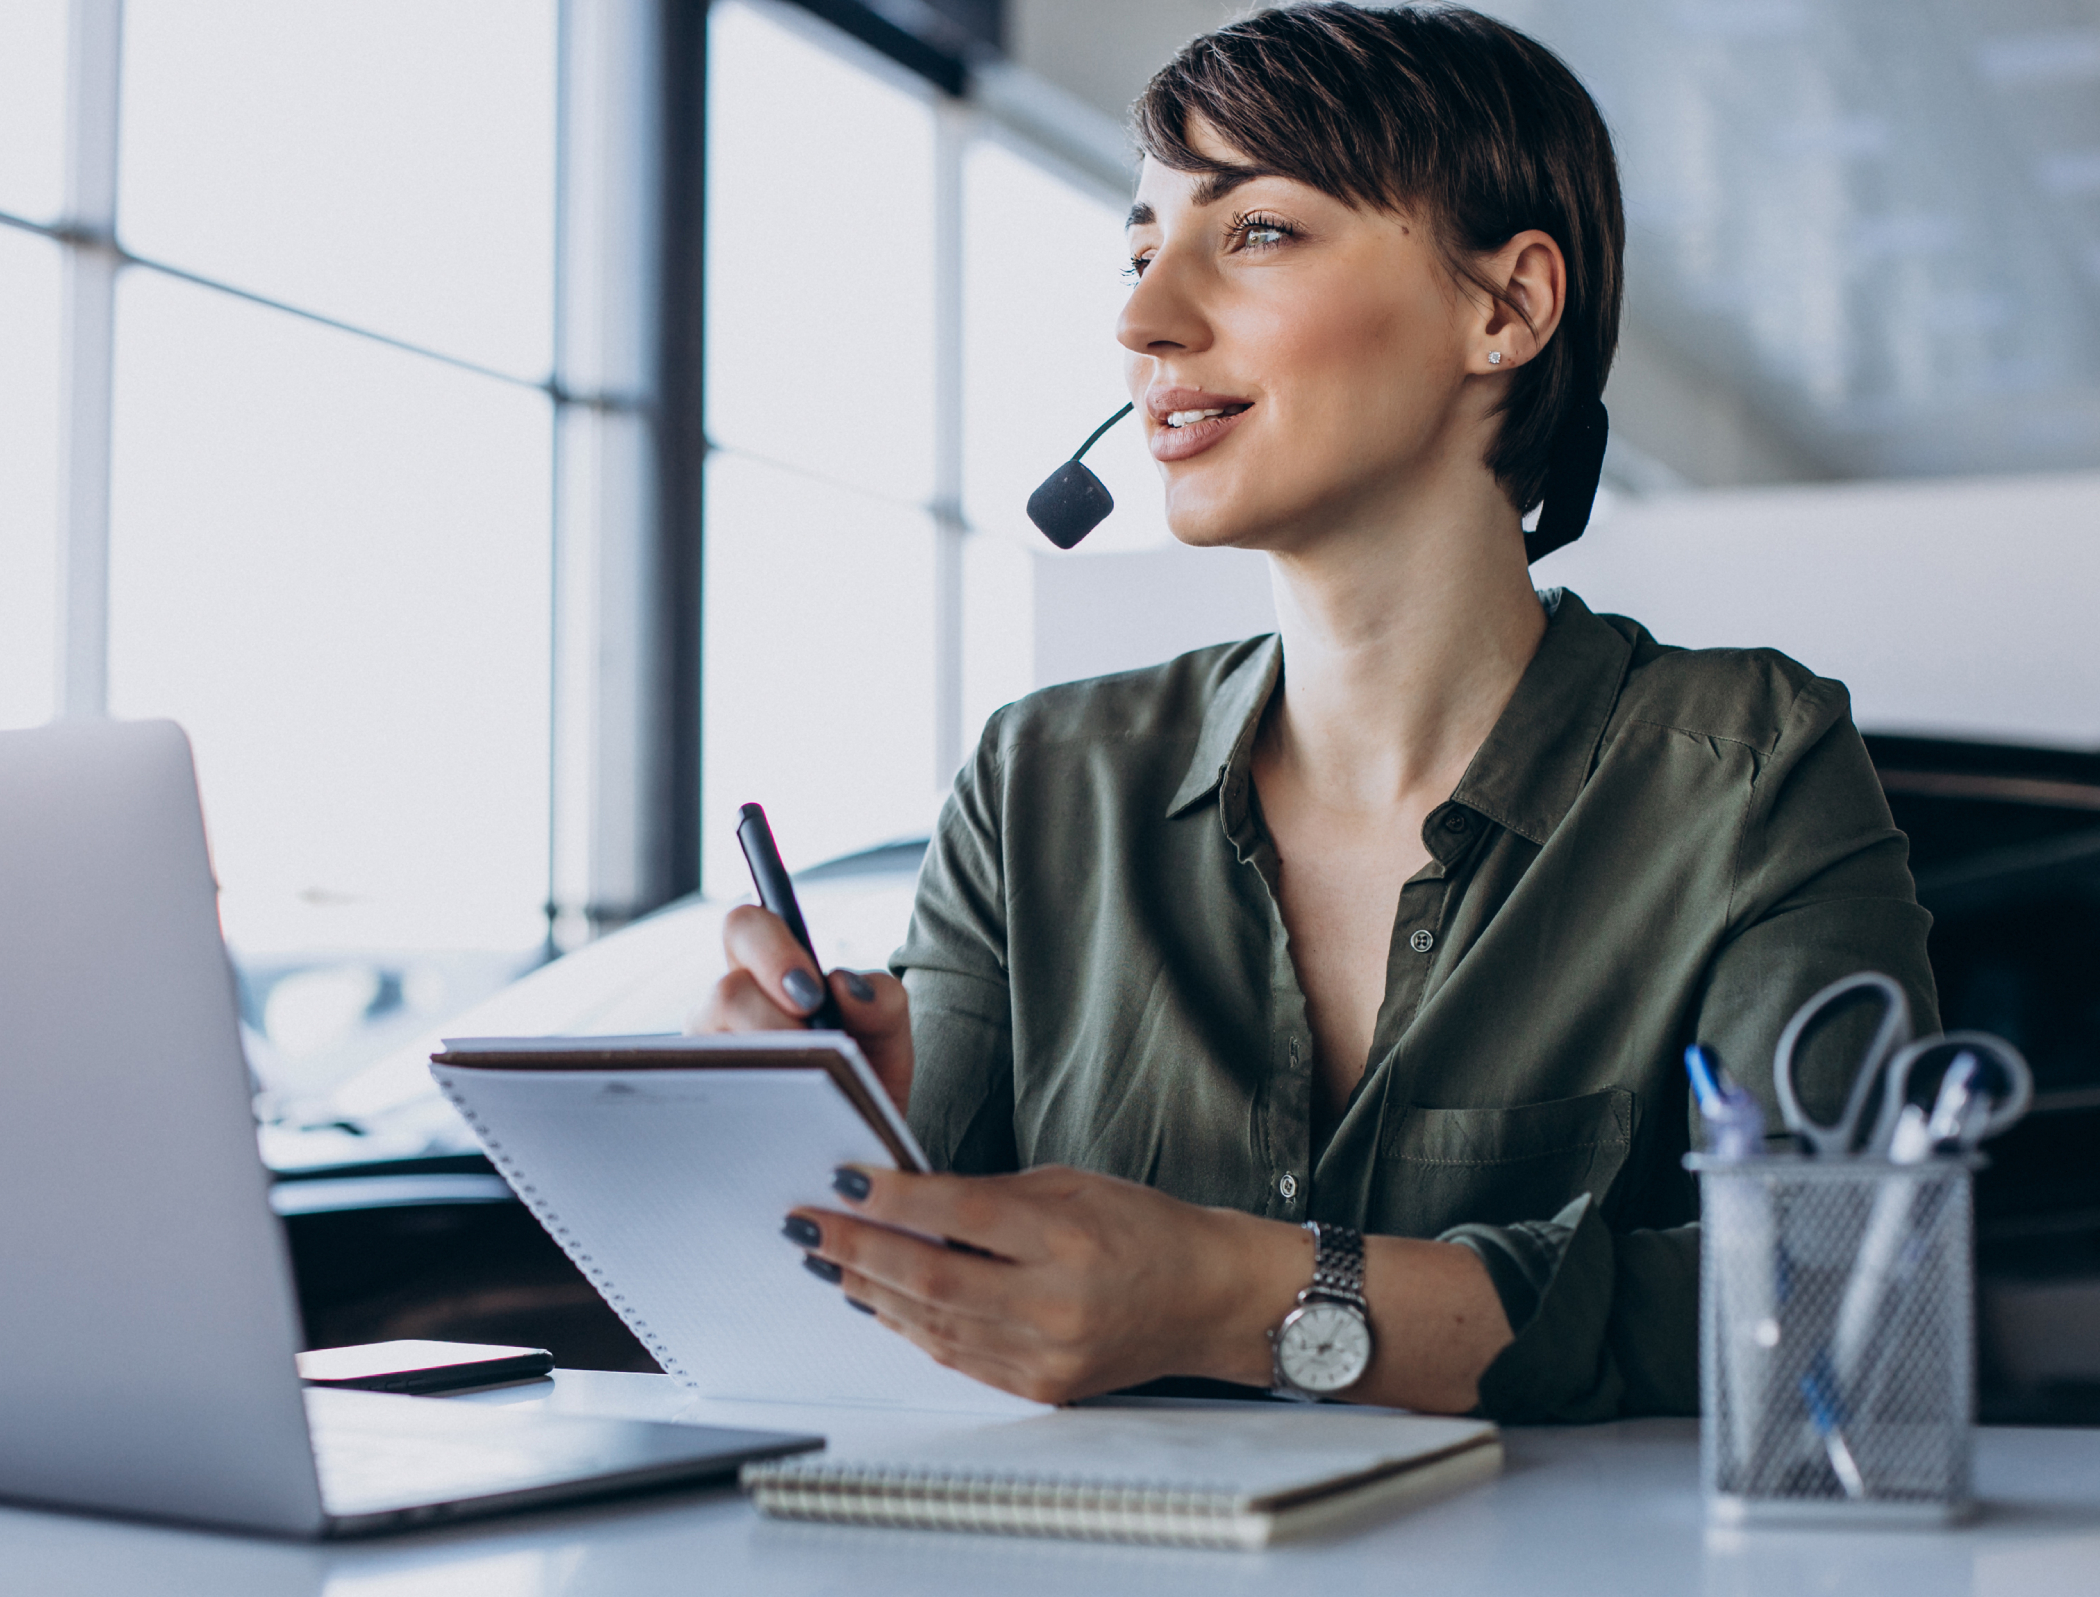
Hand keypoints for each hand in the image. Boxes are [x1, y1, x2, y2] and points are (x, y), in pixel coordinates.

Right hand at [685, 904, 913, 1113]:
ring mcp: (706, 1059)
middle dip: (772, 1020)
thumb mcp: (887, 1040)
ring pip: (717, 1047)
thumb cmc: (864, 1080)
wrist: (858, 1151)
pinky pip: (709, 1102)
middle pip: (726, 989)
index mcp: (766, 975)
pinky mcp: (700, 1109)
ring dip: (770, 1068)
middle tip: (811, 1049)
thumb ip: (882, 1002)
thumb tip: (844, 986)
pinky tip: (784, 1127)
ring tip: (809, 1095)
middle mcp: (724, 1011)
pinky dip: (754, 1109)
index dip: (771, 950)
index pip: (745, 927)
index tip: (812, 996)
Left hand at [787, 1163, 1266, 1404]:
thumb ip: (989, 1195)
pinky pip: (956, 1357)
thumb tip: (905, 1197)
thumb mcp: (1071, 1184)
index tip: (843, 1181)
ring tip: (827, 1259)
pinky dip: (910, 1326)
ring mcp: (1046, 1355)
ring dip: (870, 1290)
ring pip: (934, 1325)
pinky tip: (878, 1299)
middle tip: (807, 1224)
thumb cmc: (1144, 1229)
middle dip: (858, 1251)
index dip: (893, 1200)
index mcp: (1068, 1239)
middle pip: (933, 1279)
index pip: (961, 1215)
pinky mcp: (1039, 1388)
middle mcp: (1056, 1304)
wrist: (1207, 1299)